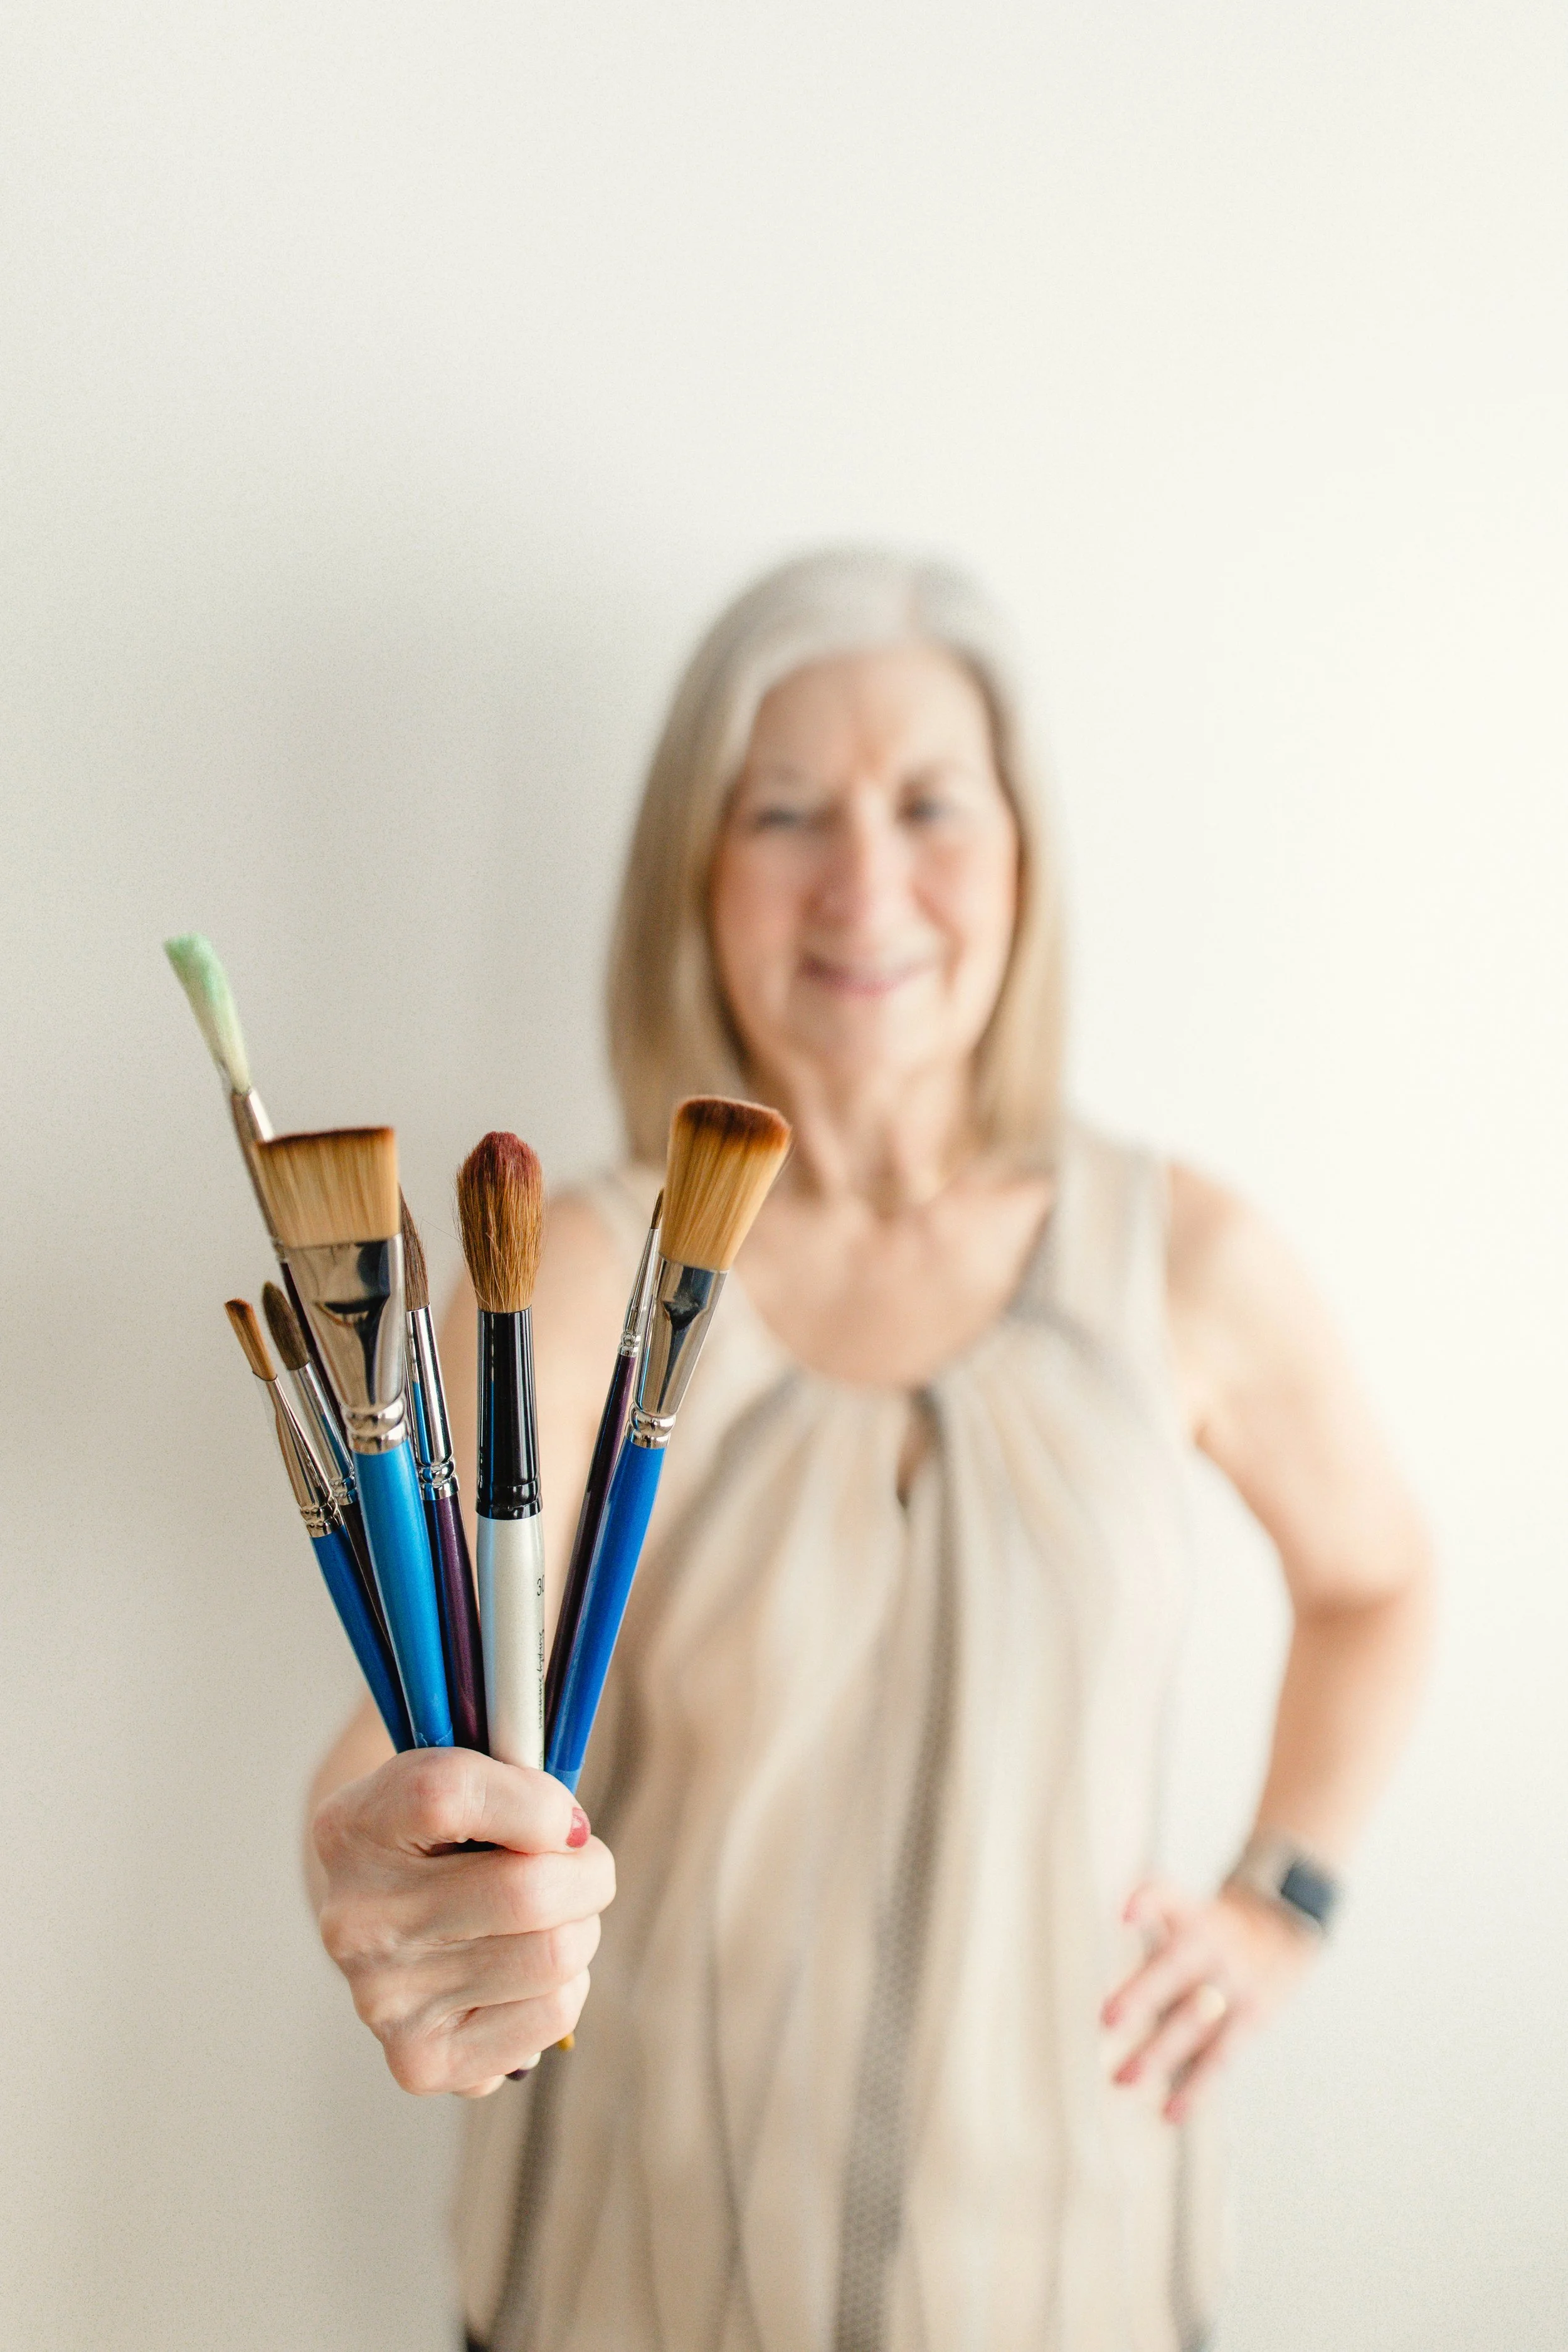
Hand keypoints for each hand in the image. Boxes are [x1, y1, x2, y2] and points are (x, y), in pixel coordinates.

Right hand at [312, 1748, 614, 2097]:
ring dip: (582, 1927)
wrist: (393, 1912)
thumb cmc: (452, 1831)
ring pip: (555, 1957)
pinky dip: (567, 1987)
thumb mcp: (467, 1769)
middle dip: (590, 1871)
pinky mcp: (419, 2063)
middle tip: (581, 1863)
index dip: (535, 1800)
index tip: (561, 1814)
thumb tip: (570, 1831)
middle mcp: (353, 1920)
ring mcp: (381, 2001)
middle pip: (529, 1893)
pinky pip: (552, 2017)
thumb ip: (514, 1764)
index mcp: (352, 1825)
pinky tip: (525, 1970)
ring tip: (551, 1916)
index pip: (447, 1794)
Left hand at [1100, 1876, 1317, 2122]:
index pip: (1169, 1899)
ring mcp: (1234, 1986)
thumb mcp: (1187, 1908)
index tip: (1124, 1914)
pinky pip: (1220, 2058)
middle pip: (1176, 1967)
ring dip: (1159, 2053)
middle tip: (1107, 2018)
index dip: (1148, 1903)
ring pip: (1195, 2023)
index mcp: (1194, 1917)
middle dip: (1143, 1993)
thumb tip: (1115, 1919)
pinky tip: (1170, 2112)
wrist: (1282, 1933)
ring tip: (1123, 2079)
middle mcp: (1214, 1948)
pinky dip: (1195, 2089)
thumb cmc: (1213, 1929)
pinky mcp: (1251, 2020)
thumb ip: (1151, 1909)